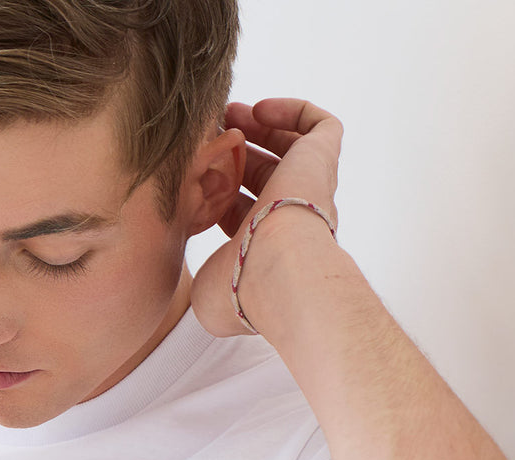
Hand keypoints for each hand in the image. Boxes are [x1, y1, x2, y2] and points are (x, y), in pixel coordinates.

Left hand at [191, 98, 343, 336]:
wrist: (278, 271)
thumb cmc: (240, 289)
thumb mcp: (204, 294)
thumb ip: (197, 276)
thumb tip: (198, 268)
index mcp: (264, 249)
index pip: (242, 212)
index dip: (216, 191)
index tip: (191, 176)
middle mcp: (292, 219)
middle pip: (265, 176)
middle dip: (235, 152)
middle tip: (209, 133)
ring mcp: (311, 190)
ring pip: (292, 149)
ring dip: (259, 125)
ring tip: (228, 112)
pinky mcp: (322, 161)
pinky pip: (321, 126)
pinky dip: (292, 110)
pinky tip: (259, 110)